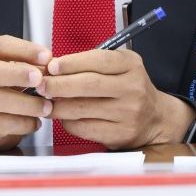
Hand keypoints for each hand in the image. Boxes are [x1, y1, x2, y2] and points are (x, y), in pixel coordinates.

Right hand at [0, 35, 53, 151]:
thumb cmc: (7, 92)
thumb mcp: (18, 75)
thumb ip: (34, 67)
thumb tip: (54, 66)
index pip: (0, 45)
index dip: (24, 49)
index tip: (47, 56)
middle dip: (16, 73)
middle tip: (39, 78)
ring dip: (25, 103)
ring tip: (47, 107)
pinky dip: (22, 123)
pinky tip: (36, 122)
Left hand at [40, 48, 195, 148]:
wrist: (156, 118)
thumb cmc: (128, 87)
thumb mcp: (120, 66)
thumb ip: (92, 64)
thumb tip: (54, 68)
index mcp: (131, 65)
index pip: (98, 60)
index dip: (71, 63)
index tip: (51, 66)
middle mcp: (132, 88)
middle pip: (89, 85)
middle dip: (59, 85)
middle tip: (40, 85)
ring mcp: (128, 113)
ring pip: (83, 109)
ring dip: (59, 105)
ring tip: (46, 102)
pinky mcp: (120, 134)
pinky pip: (86, 128)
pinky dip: (68, 122)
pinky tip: (63, 117)